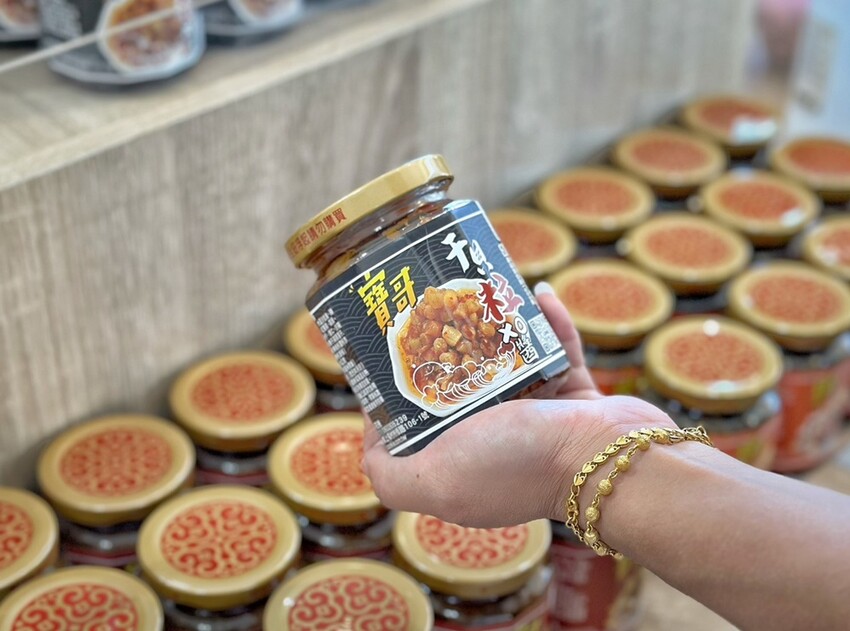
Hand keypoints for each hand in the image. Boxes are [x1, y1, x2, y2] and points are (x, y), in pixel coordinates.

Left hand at [362, 284, 677, 527]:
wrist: (611, 459)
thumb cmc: (519, 464)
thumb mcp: (435, 481)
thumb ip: (389, 476)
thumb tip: (372, 440)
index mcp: (459, 466)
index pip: (414, 429)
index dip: (396, 392)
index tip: (389, 352)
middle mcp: (495, 446)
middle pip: (459, 388)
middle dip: (447, 346)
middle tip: (435, 306)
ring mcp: (538, 421)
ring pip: (508, 364)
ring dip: (497, 329)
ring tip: (483, 291)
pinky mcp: (576, 399)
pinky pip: (558, 351)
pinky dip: (550, 323)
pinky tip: (538, 292)